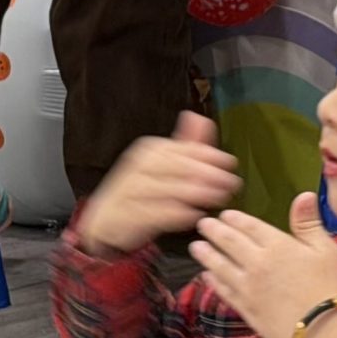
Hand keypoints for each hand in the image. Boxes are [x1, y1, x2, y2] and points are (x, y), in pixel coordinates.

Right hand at [76, 112, 242, 255]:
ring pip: (168, 189)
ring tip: (218, 198)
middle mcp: (137, 166)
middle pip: (178, 167)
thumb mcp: (163, 164)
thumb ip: (185, 144)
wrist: (104, 220)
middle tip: (231, 183)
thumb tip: (199, 117)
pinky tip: (194, 216)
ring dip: (196, 194)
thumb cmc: (140, 190)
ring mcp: (129, 190)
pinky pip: (154, 213)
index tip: (230, 163)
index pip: (183, 148)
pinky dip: (176, 214)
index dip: (209, 155)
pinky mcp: (126, 215)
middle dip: (208, 174)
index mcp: (149, 150)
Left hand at [192, 192, 336, 337]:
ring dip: (207, 255)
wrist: (327, 330)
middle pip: (230, 243)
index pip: (250, 227)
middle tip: (202, 225)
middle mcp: (256, 263)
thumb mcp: (327, 249)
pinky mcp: (247, 310)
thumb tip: (303, 195)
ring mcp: (248, 288)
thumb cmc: (333, 286)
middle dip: (214, 231)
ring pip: (221, 267)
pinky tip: (207, 276)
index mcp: (277, 245)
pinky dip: (213, 282)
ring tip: (196, 246)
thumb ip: (308, 223)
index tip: (224, 214)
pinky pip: (224, 292)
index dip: (235, 219)